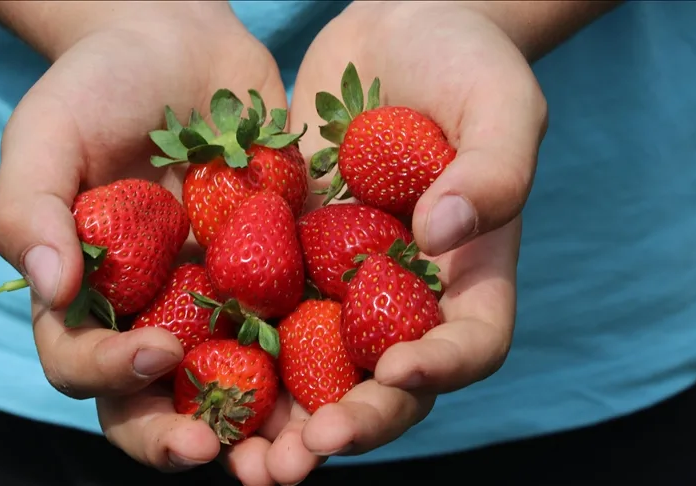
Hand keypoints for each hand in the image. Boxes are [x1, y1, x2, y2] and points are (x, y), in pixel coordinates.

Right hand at [0, 3, 286, 482]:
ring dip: (261, 429)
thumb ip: (27, 210)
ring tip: (294, 452)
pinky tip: (352, 377)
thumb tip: (49, 289)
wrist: (181, 44)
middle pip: (156, 401)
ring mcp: (218, 302)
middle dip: (182, 433)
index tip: (156, 352)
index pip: (83, 365)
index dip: (111, 375)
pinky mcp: (278, 277)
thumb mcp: (47, 135)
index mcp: (90, 299)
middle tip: (216, 450)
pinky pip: (299, 331)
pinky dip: (322, 364)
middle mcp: (152, 313)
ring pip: (234, 386)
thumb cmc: (99, 86)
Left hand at [263, 3, 546, 482]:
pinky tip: (195, 376)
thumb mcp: (500, 102)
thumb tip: (442, 235)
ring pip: (319, 371)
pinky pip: (263, 315)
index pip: (471, 342)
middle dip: (353, 421)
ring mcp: (344, 282)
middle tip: (307, 449)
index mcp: (469, 273)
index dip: (441, 368)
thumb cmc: (464, 60)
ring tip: (246, 456)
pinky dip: (237, 355)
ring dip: (283, 418)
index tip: (397, 369)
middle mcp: (405, 294)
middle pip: (388, 382)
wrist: (394, 32)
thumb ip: (494, 170)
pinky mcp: (289, 260)